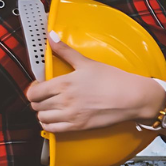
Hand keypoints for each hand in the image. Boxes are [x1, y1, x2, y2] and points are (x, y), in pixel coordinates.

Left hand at [25, 36, 165, 133]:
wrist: (132, 97)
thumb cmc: (111, 78)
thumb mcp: (86, 62)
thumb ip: (65, 51)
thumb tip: (51, 35)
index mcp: (63, 84)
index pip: (33, 92)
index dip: (33, 90)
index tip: (39, 87)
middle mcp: (64, 101)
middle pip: (36, 105)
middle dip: (38, 100)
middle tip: (45, 97)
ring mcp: (70, 116)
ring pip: (42, 118)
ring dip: (43, 113)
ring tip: (50, 107)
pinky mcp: (78, 127)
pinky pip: (52, 129)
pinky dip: (49, 124)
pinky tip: (54, 118)